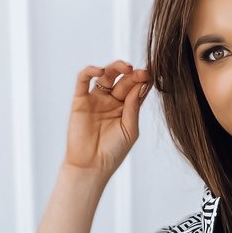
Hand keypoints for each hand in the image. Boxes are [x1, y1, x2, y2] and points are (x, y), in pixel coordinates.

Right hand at [63, 60, 152, 177]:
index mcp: (126, 108)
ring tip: (127, 68)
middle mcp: (112, 101)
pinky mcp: (80, 100)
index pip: (136, 89)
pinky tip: (100, 70)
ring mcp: (96, 99)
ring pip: (106, 75)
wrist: (91, 166)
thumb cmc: (113, 152)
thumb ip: (134, 107)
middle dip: (133, 75)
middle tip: (141, 73)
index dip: (143, 81)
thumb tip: (140, 85)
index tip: (151, 76)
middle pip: (124, 80)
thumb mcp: (130, 129)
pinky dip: (90, 71)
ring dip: (116, 67)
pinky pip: (83, 80)